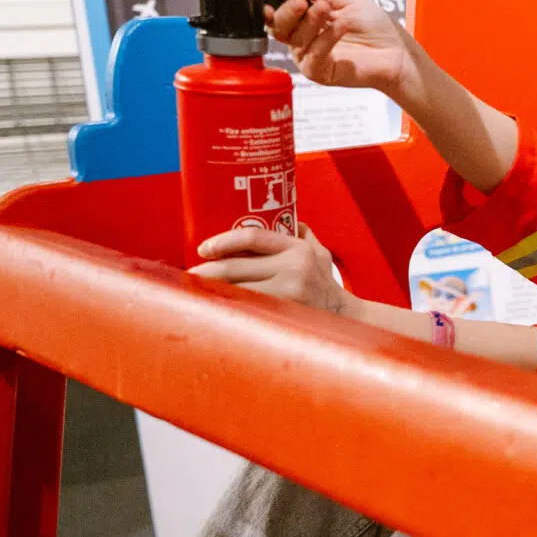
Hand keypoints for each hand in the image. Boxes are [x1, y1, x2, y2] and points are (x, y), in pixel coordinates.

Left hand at [189, 226, 353, 316]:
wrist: (348, 318)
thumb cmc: (327, 286)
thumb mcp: (320, 254)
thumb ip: (302, 235)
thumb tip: (286, 218)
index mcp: (298, 248)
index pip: (252, 236)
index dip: (223, 241)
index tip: (203, 249)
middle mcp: (294, 267)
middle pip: (236, 267)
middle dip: (206, 272)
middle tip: (189, 276)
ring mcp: (289, 292)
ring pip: (236, 289)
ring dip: (211, 291)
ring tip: (195, 292)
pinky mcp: (284, 312)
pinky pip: (246, 308)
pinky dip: (227, 307)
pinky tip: (214, 308)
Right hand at [267, 0, 422, 100]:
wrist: (397, 51)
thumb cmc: (376, 26)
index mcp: (307, 21)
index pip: (279, 13)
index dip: (274, 5)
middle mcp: (305, 39)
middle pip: (279, 28)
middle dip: (287, 12)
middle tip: (301, 2)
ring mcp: (311, 57)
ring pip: (294, 40)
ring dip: (310, 21)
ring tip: (326, 9)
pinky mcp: (320, 73)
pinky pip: (311, 57)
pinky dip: (324, 39)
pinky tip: (340, 28)